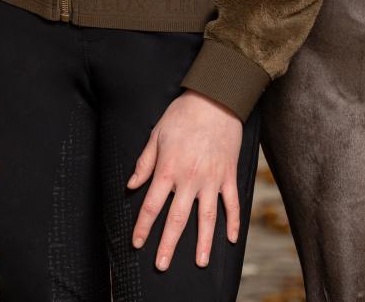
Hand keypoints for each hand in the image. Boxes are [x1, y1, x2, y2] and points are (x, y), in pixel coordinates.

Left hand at [126, 89, 242, 270]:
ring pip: (207, 218)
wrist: (215, 99)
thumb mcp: (156, 134)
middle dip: (168, 244)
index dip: (143, 226)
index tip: (137, 242)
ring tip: (200, 262)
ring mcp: (211, 179)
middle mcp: (189, 179)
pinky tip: (231, 239)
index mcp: (168, 168)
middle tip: (161, 265)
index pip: (151, 205)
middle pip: (177, 218)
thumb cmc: (182, 114)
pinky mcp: (228, 175)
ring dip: (203, 243)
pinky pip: (232, 204)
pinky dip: (233, 222)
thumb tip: (131, 185)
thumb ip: (144, 162)